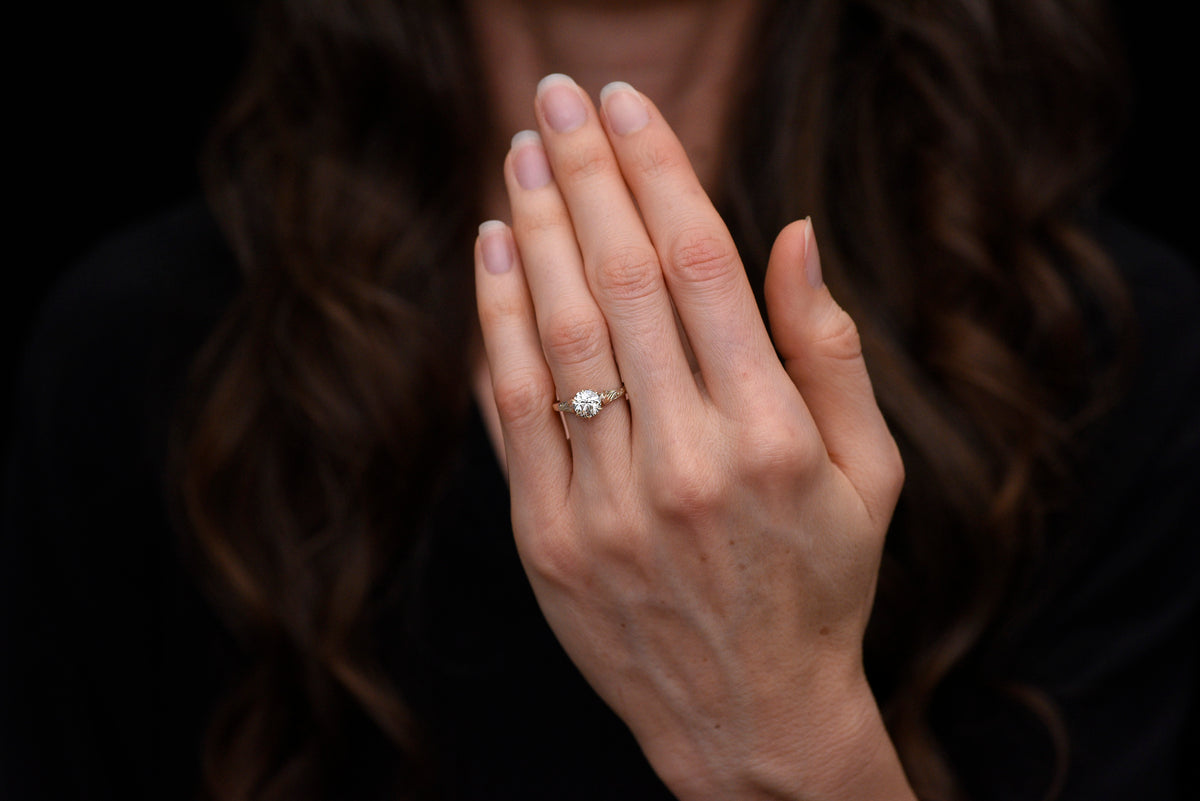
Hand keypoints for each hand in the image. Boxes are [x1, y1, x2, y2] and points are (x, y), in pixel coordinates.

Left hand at [474, 75, 911, 799]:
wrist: (748, 717)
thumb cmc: (819, 583)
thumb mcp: (870, 475)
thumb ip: (831, 350)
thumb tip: (791, 230)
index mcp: (773, 436)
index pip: (700, 265)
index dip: (657, 170)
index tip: (627, 106)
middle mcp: (688, 461)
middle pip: (621, 279)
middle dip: (583, 173)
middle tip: (555, 95)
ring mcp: (608, 504)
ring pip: (558, 332)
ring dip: (532, 229)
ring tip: (518, 152)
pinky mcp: (548, 539)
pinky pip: (511, 408)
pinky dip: (497, 321)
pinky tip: (493, 252)